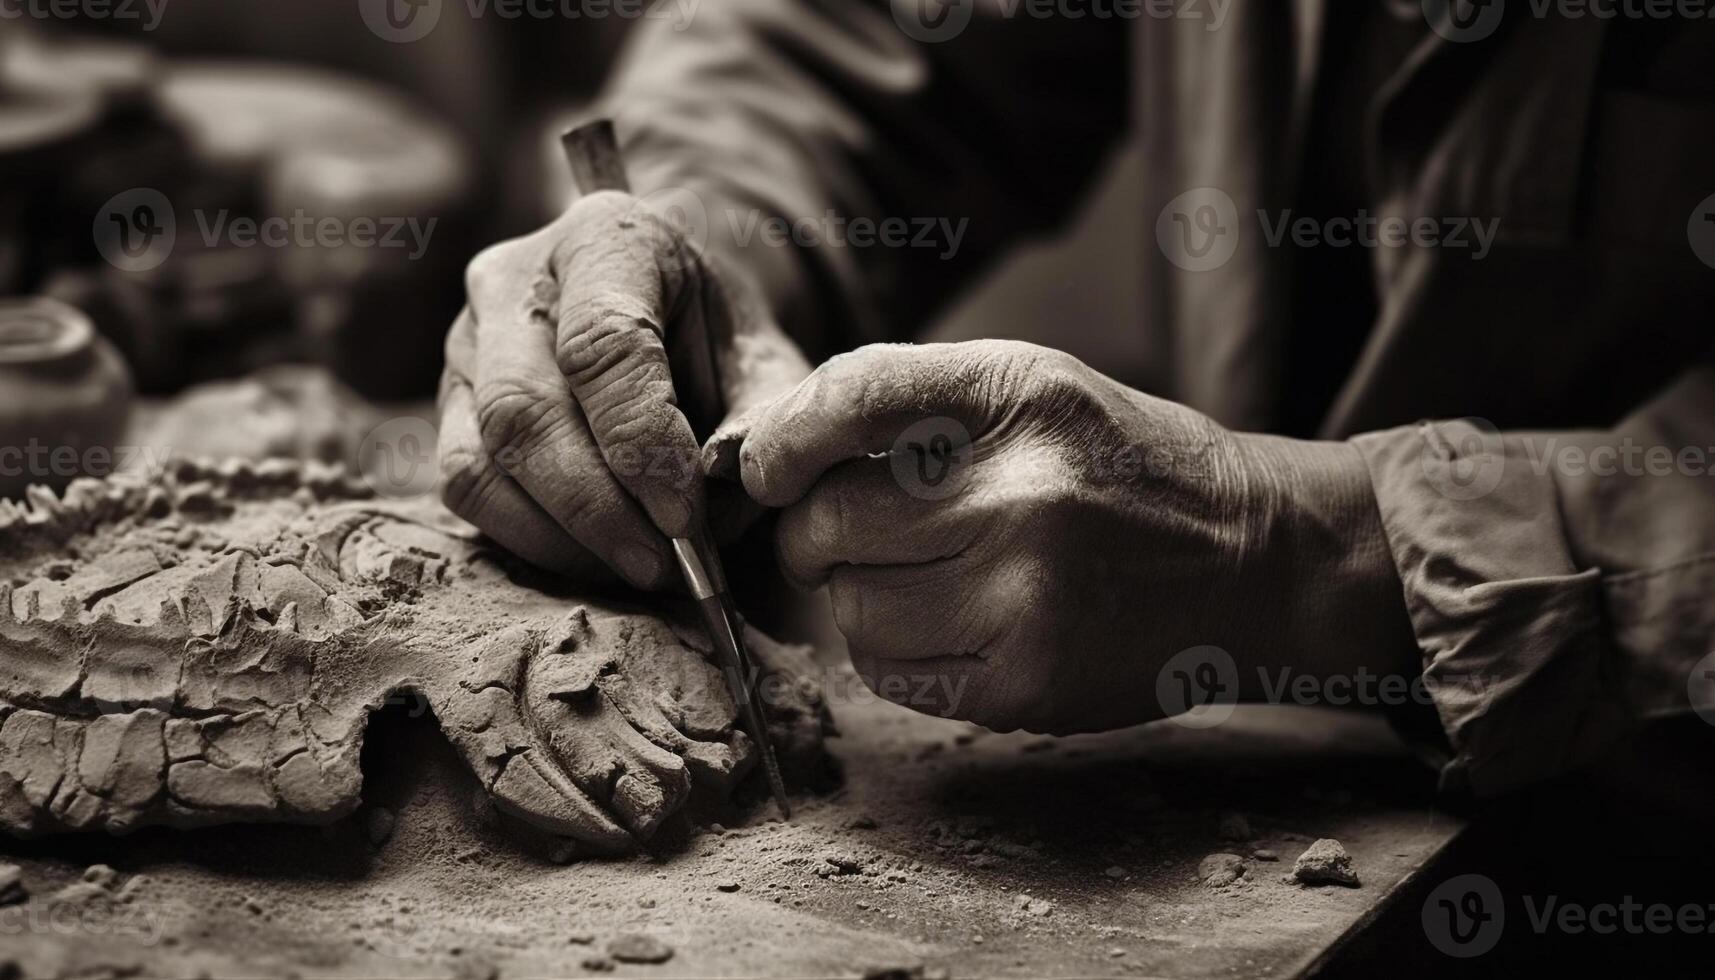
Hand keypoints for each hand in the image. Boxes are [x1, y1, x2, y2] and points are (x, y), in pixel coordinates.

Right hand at [436, 191, 809, 585]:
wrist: (677, 314)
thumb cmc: (724, 338)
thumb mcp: (768, 362)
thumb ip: (760, 421)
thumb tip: (712, 498)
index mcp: (606, 238)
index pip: (602, 344)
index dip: (642, 445)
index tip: (686, 519)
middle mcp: (514, 278)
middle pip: (526, 409)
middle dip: (597, 508)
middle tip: (663, 566)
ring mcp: (467, 339)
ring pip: (483, 456)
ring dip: (562, 535)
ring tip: (637, 567)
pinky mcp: (450, 400)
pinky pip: (465, 484)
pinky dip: (529, 536)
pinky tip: (595, 556)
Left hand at [740, 341, 1412, 733]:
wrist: (1250, 559)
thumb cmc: (1119, 464)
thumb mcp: (1033, 386)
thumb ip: (909, 401)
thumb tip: (769, 451)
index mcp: (1020, 394)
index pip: (852, 397)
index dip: (784, 438)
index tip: (766, 467)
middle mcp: (1023, 493)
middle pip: (830, 521)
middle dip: (812, 531)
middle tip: (839, 533)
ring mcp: (1025, 598)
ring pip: (850, 608)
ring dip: (853, 594)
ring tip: (909, 576)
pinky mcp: (1024, 685)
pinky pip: (891, 673)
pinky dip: (892, 650)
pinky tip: (945, 621)